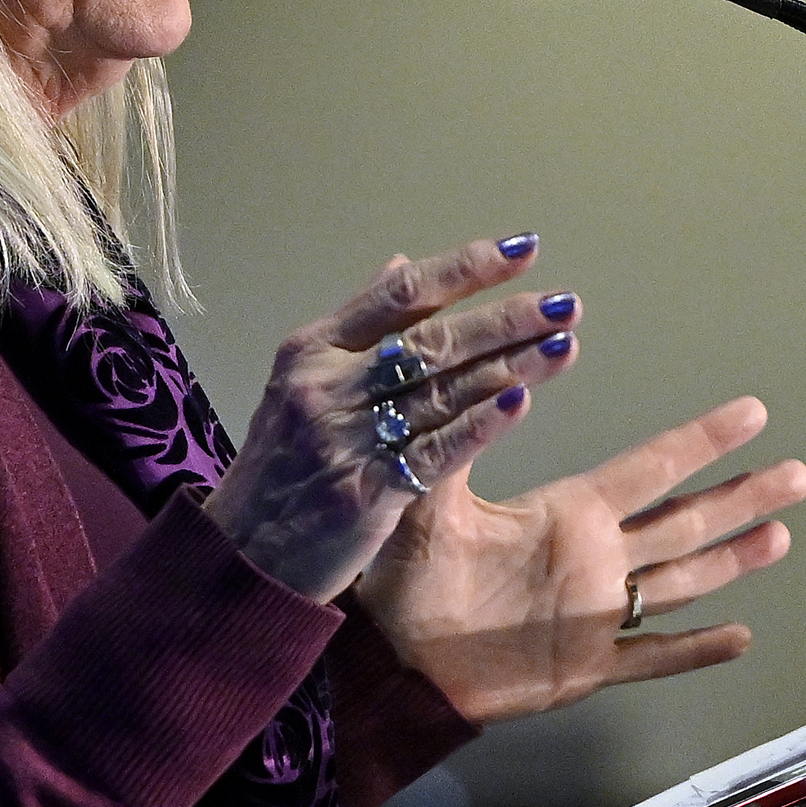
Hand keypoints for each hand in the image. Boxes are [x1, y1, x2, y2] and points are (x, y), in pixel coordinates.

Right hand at [203, 234, 583, 601]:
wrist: (239, 556)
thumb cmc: (280, 465)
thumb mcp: (298, 383)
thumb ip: (356, 328)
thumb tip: (403, 264)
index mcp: (311, 349)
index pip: (400, 295)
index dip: (465, 268)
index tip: (522, 250)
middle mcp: (327, 386)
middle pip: (432, 341)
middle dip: (506, 319)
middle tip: (565, 304)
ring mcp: (346, 439)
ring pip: (443, 391)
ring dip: (512, 366)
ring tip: (565, 344)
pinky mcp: (366, 493)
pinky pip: (436, 450)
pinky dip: (481, 425)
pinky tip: (522, 403)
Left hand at [353, 396, 805, 726]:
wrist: (392, 658)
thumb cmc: (406, 576)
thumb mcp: (431, 498)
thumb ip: (463, 434)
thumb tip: (501, 373)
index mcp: (569, 512)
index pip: (651, 468)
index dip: (703, 440)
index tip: (750, 411)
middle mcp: (595, 557)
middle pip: (686, 522)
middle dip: (741, 497)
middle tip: (797, 472)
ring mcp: (597, 614)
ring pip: (682, 583)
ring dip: (733, 561)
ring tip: (782, 535)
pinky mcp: (585, 667)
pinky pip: (651, 658)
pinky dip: (694, 651)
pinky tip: (739, 638)